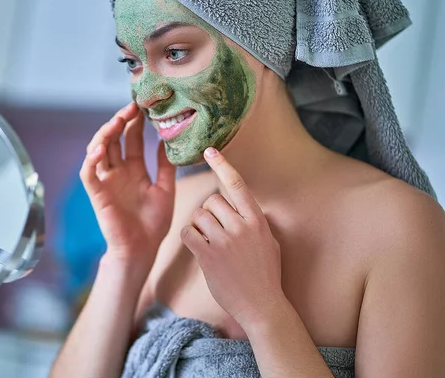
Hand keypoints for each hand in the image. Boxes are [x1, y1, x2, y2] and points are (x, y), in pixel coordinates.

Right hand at [80, 102, 175, 267]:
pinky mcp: (97, 194)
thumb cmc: (153, 223)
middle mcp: (118, 172)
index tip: (143, 106)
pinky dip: (90, 159)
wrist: (142, 249)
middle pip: (113, 139)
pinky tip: (99, 148)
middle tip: (131, 107)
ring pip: (98, 150)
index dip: (135, 123)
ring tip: (116, 121)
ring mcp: (106, 181)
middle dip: (120, 121)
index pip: (131, 139)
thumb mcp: (165, 188)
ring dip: (105, 134)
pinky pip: (88, 173)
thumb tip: (169, 140)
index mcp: (134, 170)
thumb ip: (165, 165)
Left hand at [180, 147, 283, 327]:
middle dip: (208, 212)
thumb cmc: (265, 273)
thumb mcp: (269, 241)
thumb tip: (240, 204)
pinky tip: (198, 246)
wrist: (261, 305)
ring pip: (198, 215)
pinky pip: (188, 232)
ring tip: (208, 240)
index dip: (223, 165)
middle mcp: (242, 227)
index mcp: (257, 221)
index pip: (237, 185)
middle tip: (214, 229)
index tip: (210, 150)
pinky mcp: (208, 256)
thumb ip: (254, 221)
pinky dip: (189, 236)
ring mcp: (224, 242)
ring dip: (198, 225)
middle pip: (212, 201)